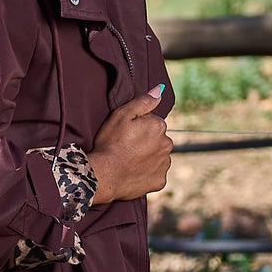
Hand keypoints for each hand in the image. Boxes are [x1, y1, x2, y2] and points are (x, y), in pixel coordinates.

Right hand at [89, 87, 171, 205]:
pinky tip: (134, 172)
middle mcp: (167, 144)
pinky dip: (147, 173)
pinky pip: (156, 174)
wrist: (104, 175)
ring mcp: (164, 164)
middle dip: (146, 142)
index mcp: (159, 126)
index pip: (152, 122)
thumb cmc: (110, 143)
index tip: (125, 134)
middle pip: (157, 140)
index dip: (137, 127)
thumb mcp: (121, 115)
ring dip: (148, 157)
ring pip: (158, 156)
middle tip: (126, 147)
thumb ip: (143, 102)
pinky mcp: (160, 181)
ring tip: (129, 160)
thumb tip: (160, 91)